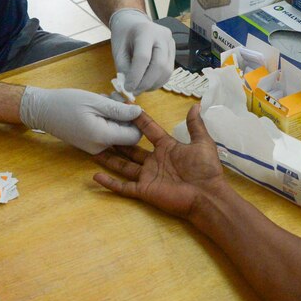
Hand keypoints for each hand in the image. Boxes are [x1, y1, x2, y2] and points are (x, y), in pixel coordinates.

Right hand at [20, 86, 143, 154]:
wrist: (42, 111)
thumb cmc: (66, 103)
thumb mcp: (96, 102)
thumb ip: (119, 109)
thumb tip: (139, 113)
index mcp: (103, 137)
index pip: (135, 136)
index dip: (136, 120)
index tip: (128, 103)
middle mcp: (101, 148)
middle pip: (126, 135)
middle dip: (124, 116)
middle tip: (113, 98)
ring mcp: (94, 148)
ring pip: (116, 133)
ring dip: (115, 116)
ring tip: (102, 100)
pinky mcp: (89, 145)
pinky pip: (106, 134)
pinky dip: (106, 121)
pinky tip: (96, 108)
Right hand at [93, 106, 231, 220]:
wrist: (207, 196)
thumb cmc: (205, 169)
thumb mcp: (202, 143)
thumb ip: (196, 125)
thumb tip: (196, 104)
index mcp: (167, 147)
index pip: (149, 130)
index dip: (138, 119)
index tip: (124, 107)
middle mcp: (154, 161)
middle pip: (131, 149)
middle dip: (117, 139)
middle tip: (102, 128)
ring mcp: (148, 176)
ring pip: (123, 166)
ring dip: (109, 158)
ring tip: (93, 149)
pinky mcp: (144, 191)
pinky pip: (124, 187)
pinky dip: (110, 184)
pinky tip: (95, 177)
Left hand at [108, 8, 175, 92]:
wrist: (134, 23)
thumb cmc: (124, 36)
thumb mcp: (118, 50)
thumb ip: (123, 68)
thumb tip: (129, 88)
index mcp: (146, 31)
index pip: (143, 57)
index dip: (136, 76)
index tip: (127, 88)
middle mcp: (162, 35)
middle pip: (159, 65)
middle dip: (146, 83)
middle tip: (134, 92)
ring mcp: (171, 43)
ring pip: (167, 70)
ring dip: (153, 84)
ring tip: (140, 89)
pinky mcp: (174, 51)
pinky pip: (169, 71)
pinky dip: (158, 81)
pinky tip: (148, 84)